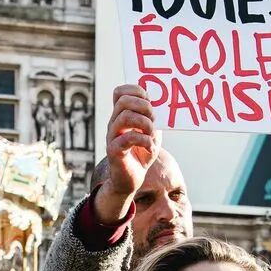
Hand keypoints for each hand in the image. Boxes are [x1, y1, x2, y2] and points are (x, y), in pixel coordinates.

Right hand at [97, 83, 157, 225]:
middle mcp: (114, 123)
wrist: (132, 179)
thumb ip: (152, 117)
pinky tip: (150, 148)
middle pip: (123, 101)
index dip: (136, 91)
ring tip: (152, 135)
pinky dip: (145, 141)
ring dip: (145, 123)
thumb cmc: (142, 153)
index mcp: (121, 116)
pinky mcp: (114, 151)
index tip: (150, 103)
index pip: (120, 92)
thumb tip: (157, 103)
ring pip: (125, 117)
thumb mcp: (150, 131)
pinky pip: (128, 138)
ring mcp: (112, 137)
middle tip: (153, 119)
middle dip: (144, 106)